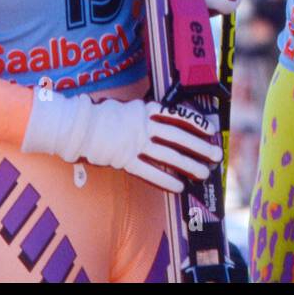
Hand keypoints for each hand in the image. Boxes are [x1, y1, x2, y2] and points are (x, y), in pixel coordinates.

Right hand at [22, 93, 220, 192]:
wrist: (77, 125)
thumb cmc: (102, 115)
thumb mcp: (129, 107)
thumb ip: (147, 114)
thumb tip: (167, 119)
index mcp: (146, 110)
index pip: (178, 116)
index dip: (197, 123)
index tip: (212, 130)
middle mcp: (144, 126)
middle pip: (179, 138)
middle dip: (200, 147)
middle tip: (216, 155)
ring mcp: (135, 144)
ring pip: (169, 156)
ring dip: (188, 166)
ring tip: (203, 174)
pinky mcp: (125, 160)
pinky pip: (150, 172)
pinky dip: (166, 180)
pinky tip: (179, 187)